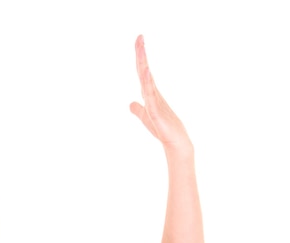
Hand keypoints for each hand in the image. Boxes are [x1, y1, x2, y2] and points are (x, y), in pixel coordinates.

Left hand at [129, 35, 191, 151]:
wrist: (175, 142)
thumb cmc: (162, 129)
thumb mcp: (145, 117)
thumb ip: (138, 109)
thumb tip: (130, 104)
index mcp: (150, 93)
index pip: (142, 71)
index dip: (140, 57)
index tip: (139, 40)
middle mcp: (153, 93)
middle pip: (144, 71)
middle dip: (141, 54)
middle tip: (139, 37)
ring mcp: (155, 101)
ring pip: (147, 80)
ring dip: (143, 64)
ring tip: (141, 49)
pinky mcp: (156, 112)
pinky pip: (150, 96)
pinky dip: (147, 83)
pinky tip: (145, 72)